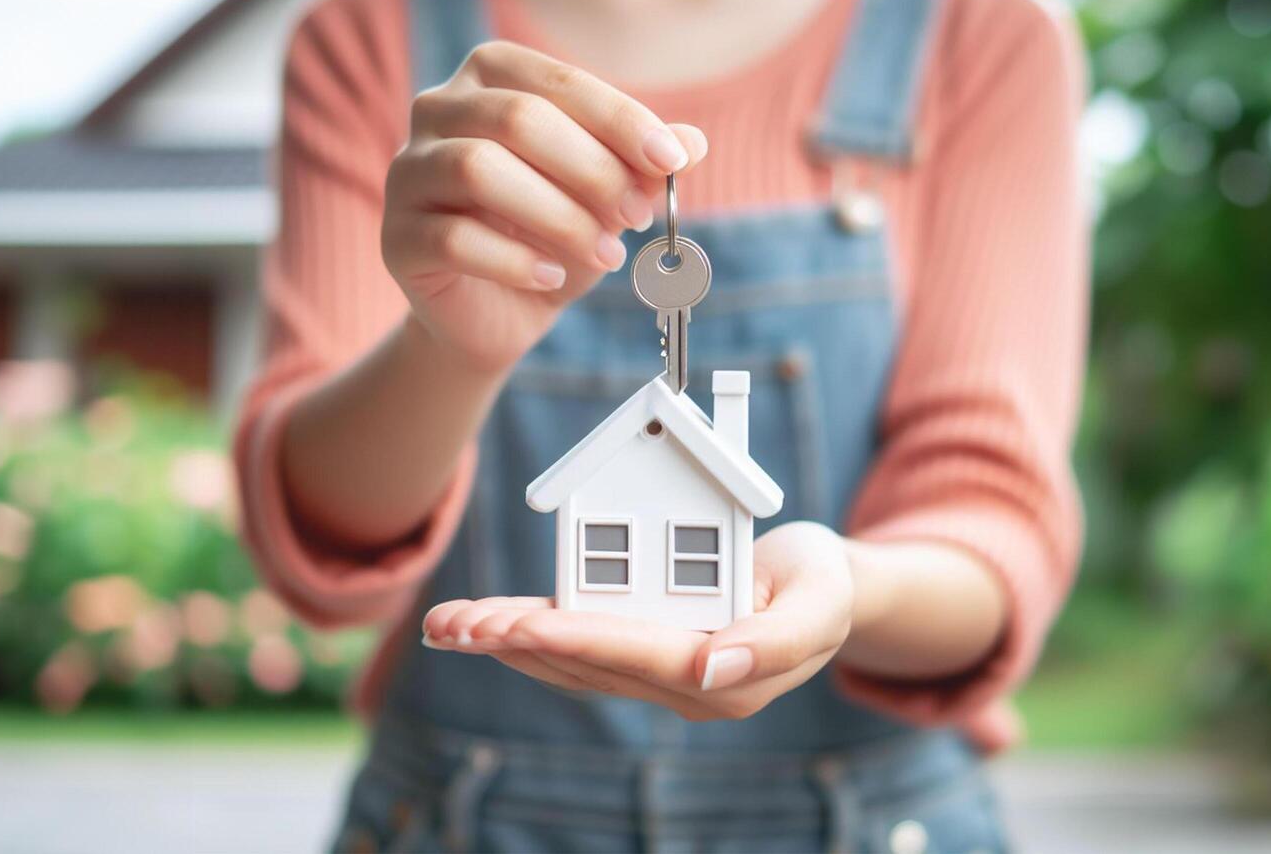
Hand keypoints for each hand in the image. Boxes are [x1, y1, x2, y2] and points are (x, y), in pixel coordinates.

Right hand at [384, 40, 707, 372]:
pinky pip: (452, 237)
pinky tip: (552, 279)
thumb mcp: (608, 196)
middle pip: (516, 119)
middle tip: (638, 216)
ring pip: (478, 168)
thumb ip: (642, 164)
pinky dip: (514, 260)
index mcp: (490, 77)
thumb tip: (693, 143)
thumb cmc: (552, 237)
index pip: (557, 82)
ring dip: (558, 214)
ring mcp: (408, 172)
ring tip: (605, 253)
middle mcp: (437, 110)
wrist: (497, 314)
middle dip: (592, 169)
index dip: (619, 118)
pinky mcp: (397, 236)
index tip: (671, 160)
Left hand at [420, 521, 852, 720]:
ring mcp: (658, 676)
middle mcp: (684, 686)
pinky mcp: (639, 655)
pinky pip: (576, 648)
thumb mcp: (822, 600)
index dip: (582, 638)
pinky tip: (482, 625)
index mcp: (728, 677)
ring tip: (448, 624)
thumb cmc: (821, 585)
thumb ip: (777, 639)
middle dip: (518, 642)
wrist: (818, 589)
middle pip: (589, 664)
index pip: (643, 655)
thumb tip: (711, 667)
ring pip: (570, 661)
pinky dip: (527, 632)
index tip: (524, 622)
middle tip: (456, 625)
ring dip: (506, 641)